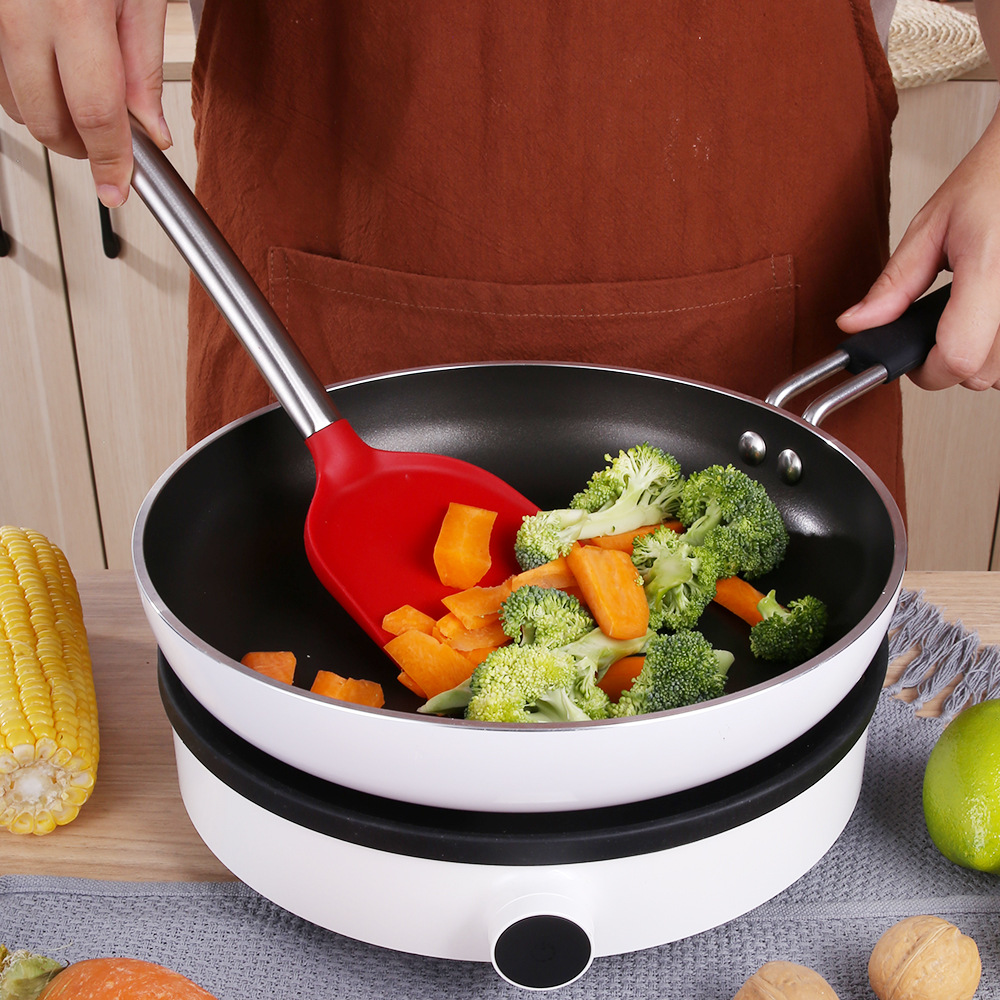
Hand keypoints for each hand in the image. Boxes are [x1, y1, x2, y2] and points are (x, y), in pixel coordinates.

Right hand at [0, 0, 170, 206]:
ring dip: (51, 120)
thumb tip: (150, 130)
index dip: (110, 160)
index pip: (94, 113)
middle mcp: (20, 9)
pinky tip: (56, 78)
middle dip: (81, 147)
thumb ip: (145, 64)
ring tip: (86, 106)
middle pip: (45, 118)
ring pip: (12, 102)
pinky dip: (27, 90)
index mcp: (73, 7)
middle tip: (112, 145)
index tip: (120, 188)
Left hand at [837, 115, 999, 390]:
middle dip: (950, 363)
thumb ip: (894, 284)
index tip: (913, 360)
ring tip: (968, 319)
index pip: (957, 359)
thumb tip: (856, 323)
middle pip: (980, 375)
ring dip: (981, 358)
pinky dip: (999, 347)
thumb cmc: (992, 182)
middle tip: (938, 331)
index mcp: (990, 273)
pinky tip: (988, 321)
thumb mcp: (931, 226)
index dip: (926, 370)